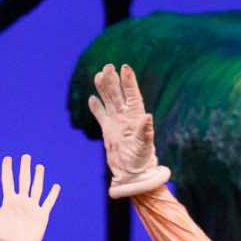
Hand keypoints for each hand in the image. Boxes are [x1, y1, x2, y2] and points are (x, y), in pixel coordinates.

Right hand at [88, 64, 170, 197]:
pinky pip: (101, 116)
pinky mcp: (108, 130)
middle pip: (119, 95)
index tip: (124, 67)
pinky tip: (92, 98)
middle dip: (113, 81)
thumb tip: (147, 116)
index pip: (133, 95)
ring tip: (99, 75)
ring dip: (104, 89)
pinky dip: (96, 108)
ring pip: (109, 101)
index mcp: (137, 117)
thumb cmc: (142, 160)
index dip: (129, 82)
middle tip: (108, 67)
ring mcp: (117, 122)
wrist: (132, 173)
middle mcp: (127, 117)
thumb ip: (145, 132)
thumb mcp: (144, 146)